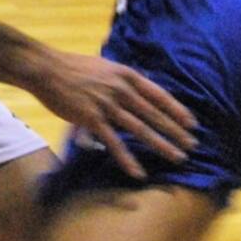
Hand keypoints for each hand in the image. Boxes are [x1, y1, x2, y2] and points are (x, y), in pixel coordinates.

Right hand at [26, 48, 196, 179]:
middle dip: (175, 131)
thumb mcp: (106, 67)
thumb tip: (138, 88)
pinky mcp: (92, 119)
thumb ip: (123, 79)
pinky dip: (127, 159)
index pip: (159, 95)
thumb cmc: (75, 68)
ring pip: (140, 129)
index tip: (191, 123)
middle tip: (192, 145)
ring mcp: (107, 104)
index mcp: (127, 75)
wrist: (48, 69)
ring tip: (177, 158)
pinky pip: (113, 143)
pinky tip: (138, 172)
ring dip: (161, 145)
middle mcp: (122, 89)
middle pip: (154, 113)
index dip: (177, 110)